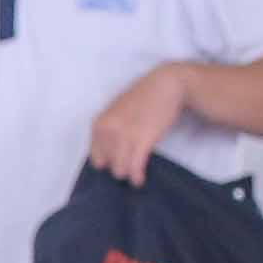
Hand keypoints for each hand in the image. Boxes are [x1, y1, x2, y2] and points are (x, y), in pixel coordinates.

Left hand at [87, 63, 194, 185]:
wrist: (166, 85)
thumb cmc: (143, 98)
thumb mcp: (116, 112)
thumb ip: (109, 130)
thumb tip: (108, 156)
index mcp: (99, 123)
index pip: (95, 158)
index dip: (107, 162)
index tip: (118, 161)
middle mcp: (108, 130)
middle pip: (108, 166)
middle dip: (119, 166)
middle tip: (130, 163)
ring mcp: (124, 135)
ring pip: (120, 170)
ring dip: (129, 173)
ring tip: (136, 171)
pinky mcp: (142, 140)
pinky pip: (134, 168)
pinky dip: (137, 177)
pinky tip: (140, 178)